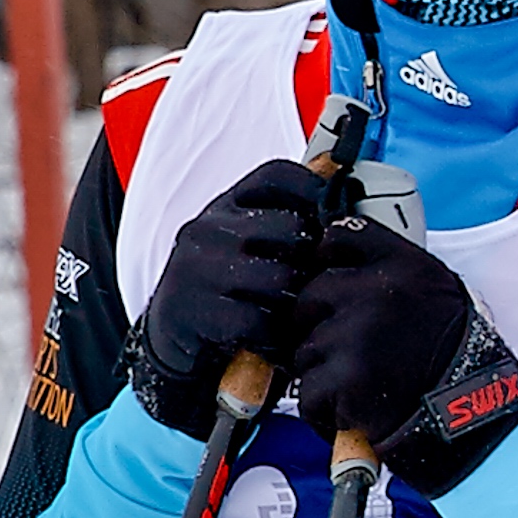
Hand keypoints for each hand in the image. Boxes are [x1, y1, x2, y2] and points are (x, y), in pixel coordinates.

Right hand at [128, 160, 328, 434]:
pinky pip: (259, 321)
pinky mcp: (193, 310)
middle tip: (308, 288)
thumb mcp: (251, 246)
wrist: (172, 340)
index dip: (316, 194)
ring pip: (280, 278)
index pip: (280, 177)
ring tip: (290, 318)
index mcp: (225, 206)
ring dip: (295, 305)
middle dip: (311, 263)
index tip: (331, 221)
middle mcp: (206, 229)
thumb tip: (346, 212)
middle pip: (292, 230)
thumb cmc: (227, 290)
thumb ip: (289, 225)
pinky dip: (274, 337)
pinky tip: (271, 341)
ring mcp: (196, 268)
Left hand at [283, 213, 517, 490]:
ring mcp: (356, 334)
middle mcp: (377, 292)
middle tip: (358, 351)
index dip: (328, 262)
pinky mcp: (342, 378)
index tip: (338, 284)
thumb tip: (337, 263)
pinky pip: (308, 392)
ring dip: (325, 370)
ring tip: (368, 382)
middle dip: (322, 326)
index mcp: (403, 265)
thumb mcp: (438, 291)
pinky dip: (327, 408)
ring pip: (304, 348)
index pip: (337, 238)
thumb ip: (391, 272)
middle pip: (310, 296)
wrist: (477, 416)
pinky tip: (361, 408)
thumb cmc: (457, 358)